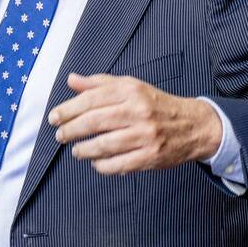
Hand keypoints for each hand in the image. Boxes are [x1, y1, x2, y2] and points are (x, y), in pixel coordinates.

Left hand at [48, 73, 219, 174]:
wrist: (193, 125)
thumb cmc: (156, 105)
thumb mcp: (130, 87)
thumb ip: (99, 84)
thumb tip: (71, 80)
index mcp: (131, 91)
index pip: (91, 99)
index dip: (68, 109)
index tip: (54, 118)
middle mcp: (138, 111)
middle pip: (94, 122)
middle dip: (70, 130)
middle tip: (60, 136)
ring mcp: (145, 135)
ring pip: (104, 145)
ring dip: (83, 150)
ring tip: (76, 151)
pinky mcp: (150, 156)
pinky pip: (118, 164)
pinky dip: (102, 166)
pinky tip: (96, 162)